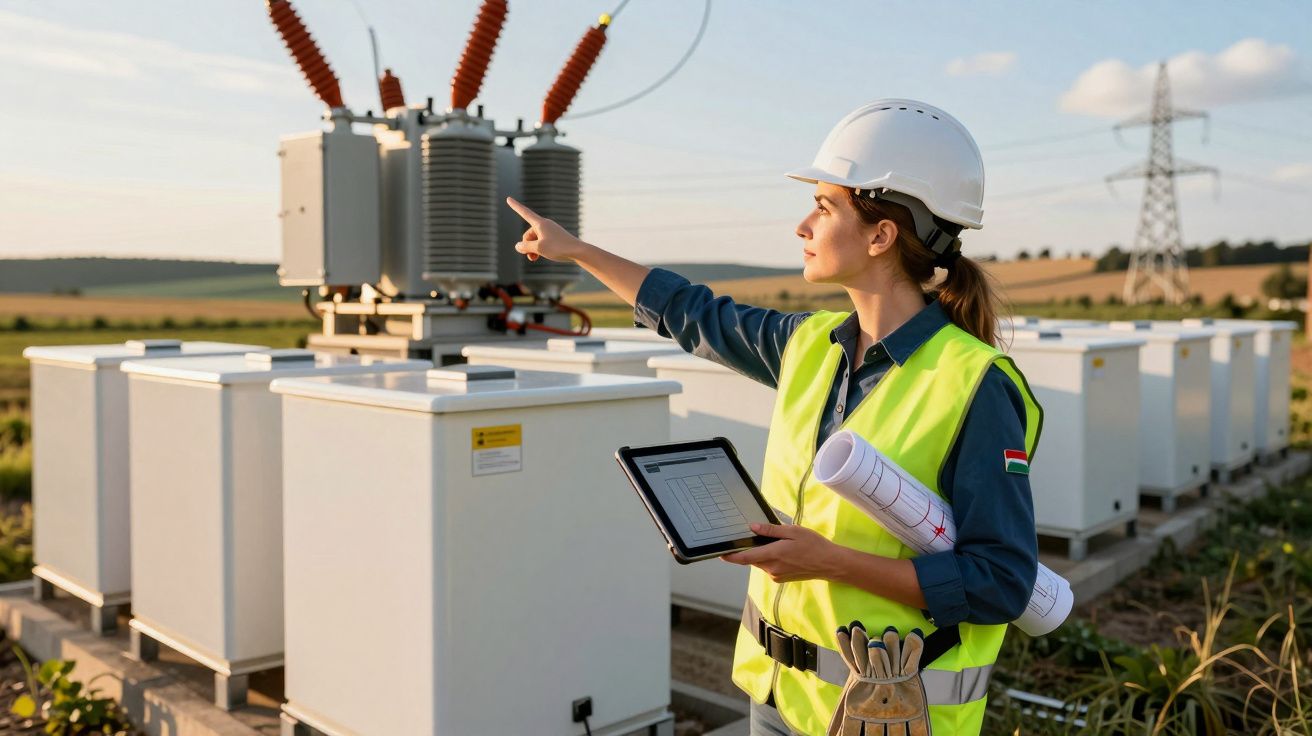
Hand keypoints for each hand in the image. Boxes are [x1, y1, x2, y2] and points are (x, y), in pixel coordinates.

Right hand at [505, 197, 586, 262]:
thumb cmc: (559, 248)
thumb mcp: (538, 248)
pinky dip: (539, 249)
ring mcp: (551, 231)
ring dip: (532, 249)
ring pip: (535, 239)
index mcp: (540, 223)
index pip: (524, 212)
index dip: (515, 206)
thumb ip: (525, 247)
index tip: (508, 198)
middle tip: (531, 256)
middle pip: (528, 234)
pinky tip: (542, 256)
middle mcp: (545, 224)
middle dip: (526, 245)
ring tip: (534, 259)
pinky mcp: (556, 238)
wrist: (578, 251)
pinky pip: (543, 242)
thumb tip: (518, 246)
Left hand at [722, 523, 845, 582]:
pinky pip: (769, 567)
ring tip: (776, 543)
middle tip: (754, 536)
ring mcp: (776, 575)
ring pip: (761, 562)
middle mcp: (772, 568)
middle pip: (752, 558)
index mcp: (773, 555)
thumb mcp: (792, 531)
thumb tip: (753, 527)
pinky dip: (770, 558)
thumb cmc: (813, 545)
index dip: (731, 556)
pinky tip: (782, 551)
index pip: (745, 557)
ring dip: (762, 553)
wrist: (829, 563)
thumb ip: (771, 530)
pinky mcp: (781, 578)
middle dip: (750, 549)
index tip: (720, 553)